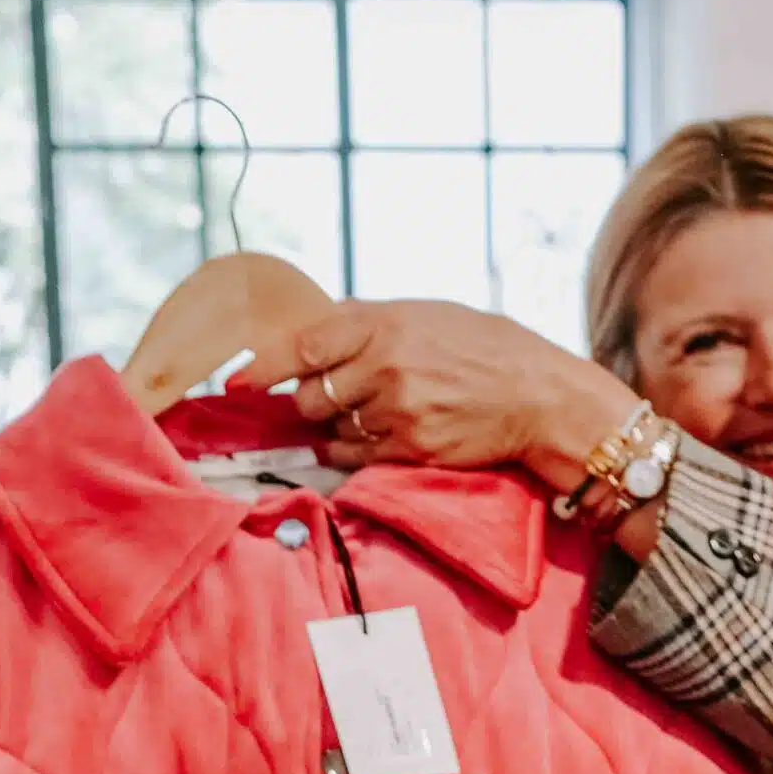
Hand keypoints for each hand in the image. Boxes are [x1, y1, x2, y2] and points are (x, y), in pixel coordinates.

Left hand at [246, 299, 638, 485]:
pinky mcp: (411, 449)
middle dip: (311, 402)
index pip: (302, 346)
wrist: (536, 392)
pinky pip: (355, 459)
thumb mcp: (422, 315)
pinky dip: (353, 454)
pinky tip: (377, 439)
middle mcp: (385, 365)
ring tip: (374, 414)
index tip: (236, 381)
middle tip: (333, 398)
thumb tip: (308, 339)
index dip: (262, 367)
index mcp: (383, 322)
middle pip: (310, 396)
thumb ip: (365, 324)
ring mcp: (397, 411)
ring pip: (331, 431)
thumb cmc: (480, 348)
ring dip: (337, 429)